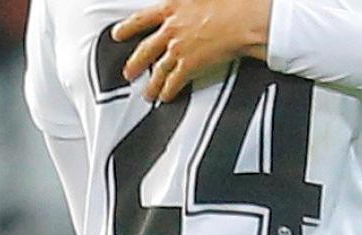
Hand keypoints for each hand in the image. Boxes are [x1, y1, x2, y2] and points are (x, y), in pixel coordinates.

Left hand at [114, 0, 273, 102]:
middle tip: (129, 73)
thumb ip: (186, 0)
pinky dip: (168, 91)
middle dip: (135, 63)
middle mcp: (171, 29)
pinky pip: (175, 81)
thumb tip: (185, 1)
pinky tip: (165, 97)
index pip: (141, 19)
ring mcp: (179, 48)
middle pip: (145, 49)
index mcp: (171, 7)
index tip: (118, 34)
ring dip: (152, 84)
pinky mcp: (190, 64)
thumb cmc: (231, 3)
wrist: (243, 19)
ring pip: (158, 69)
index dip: (127, 28)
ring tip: (147, 94)